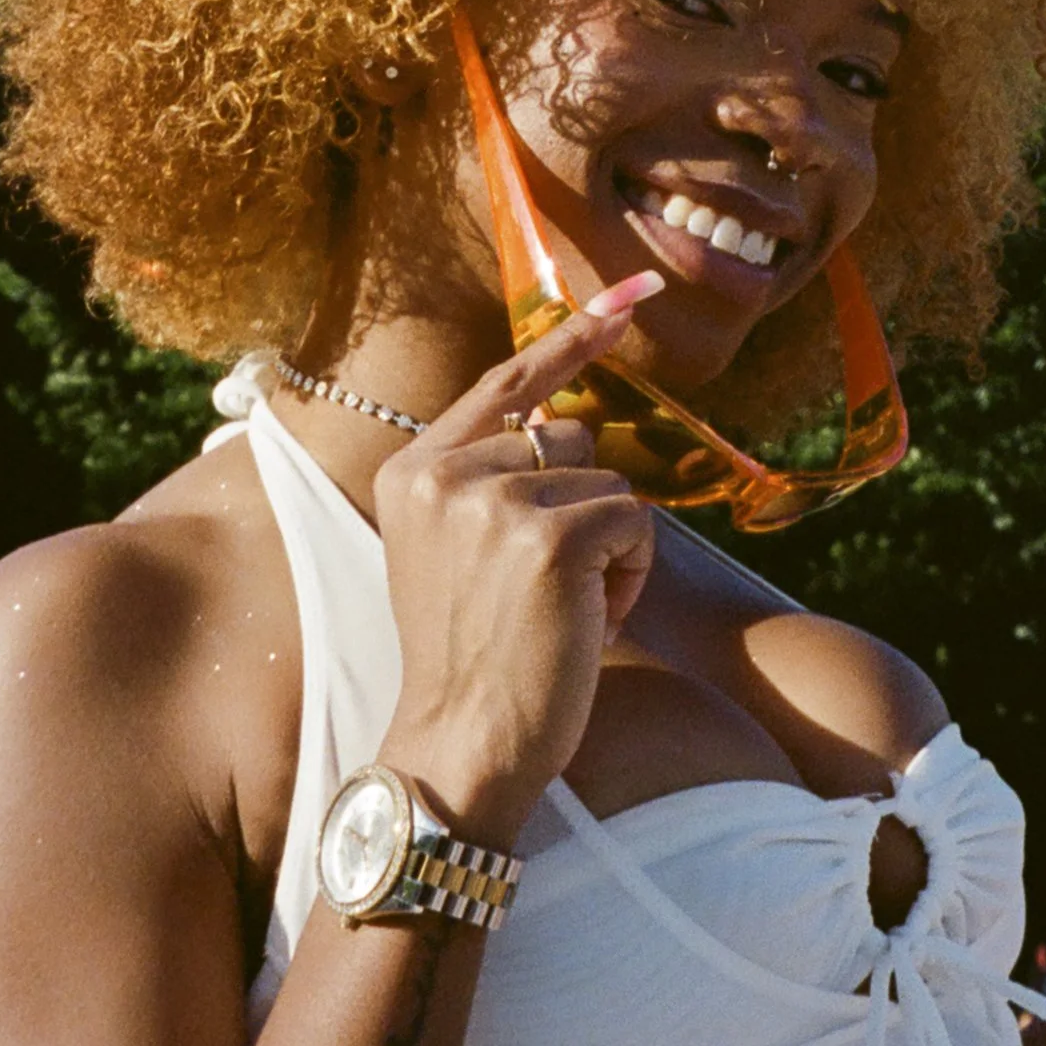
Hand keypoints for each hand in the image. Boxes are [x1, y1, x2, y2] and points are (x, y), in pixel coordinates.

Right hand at [370, 284, 661, 847]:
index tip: (632, 295)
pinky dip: (629, 576)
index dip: (575, 339)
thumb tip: (569, 423)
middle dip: (583, 508)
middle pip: (571, 438)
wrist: (459, 750)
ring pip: (607, 483)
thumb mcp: (458, 553)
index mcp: (412, 470)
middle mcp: (444, 472)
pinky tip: (588, 624)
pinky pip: (632, 521)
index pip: (506, 382)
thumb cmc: (473, 661)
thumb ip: (494, 483)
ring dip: (609, 550)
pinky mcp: (549, 537)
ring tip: (561, 614)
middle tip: (544, 591)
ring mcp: (494, 501)